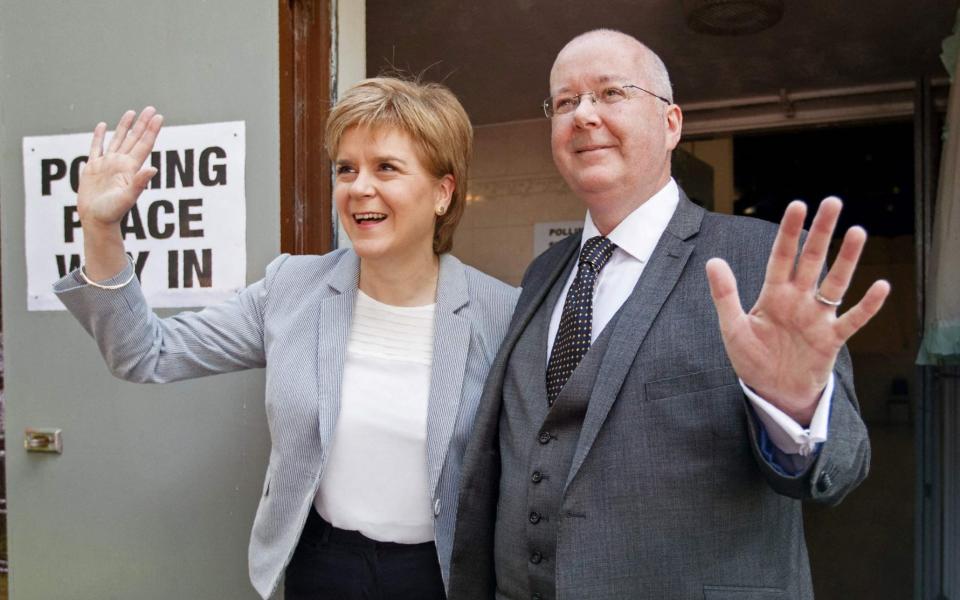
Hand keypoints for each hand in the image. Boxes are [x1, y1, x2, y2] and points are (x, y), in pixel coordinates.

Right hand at [77, 107, 162, 279]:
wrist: (96, 221)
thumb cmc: (112, 213)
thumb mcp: (127, 198)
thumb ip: (140, 183)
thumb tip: (154, 168)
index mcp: (130, 168)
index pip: (144, 145)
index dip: (151, 130)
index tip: (158, 116)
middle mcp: (121, 164)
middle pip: (134, 139)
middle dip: (142, 124)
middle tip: (151, 109)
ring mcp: (107, 164)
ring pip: (117, 140)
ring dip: (125, 126)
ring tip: (132, 112)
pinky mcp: (93, 168)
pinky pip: (96, 148)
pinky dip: (99, 136)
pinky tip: (102, 126)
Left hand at [705, 197, 890, 423]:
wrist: (772, 392)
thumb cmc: (752, 358)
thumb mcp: (733, 327)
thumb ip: (725, 295)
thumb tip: (713, 261)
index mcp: (773, 295)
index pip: (782, 256)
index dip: (790, 232)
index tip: (799, 205)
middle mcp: (798, 300)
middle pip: (812, 260)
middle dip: (822, 232)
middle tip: (833, 202)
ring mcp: (817, 318)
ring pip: (835, 283)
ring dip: (847, 259)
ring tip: (858, 232)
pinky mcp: (832, 340)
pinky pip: (852, 320)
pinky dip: (867, 306)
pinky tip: (881, 286)